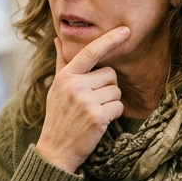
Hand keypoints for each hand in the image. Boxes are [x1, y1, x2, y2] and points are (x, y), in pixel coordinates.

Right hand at [35, 27, 129, 172]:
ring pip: (116, 91)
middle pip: (110, 74)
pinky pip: (119, 107)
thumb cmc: (58, 116)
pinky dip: (114, 115)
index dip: (110, 40)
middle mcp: (75, 86)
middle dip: (107, 87)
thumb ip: (61, 63)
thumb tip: (58, 39)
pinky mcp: (97, 117)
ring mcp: (85, 101)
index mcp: (66, 76)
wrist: (55, 150)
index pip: (90, 52)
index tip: (126, 30)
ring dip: (111, 102)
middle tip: (92, 102)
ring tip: (94, 112)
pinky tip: (100, 121)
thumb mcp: (56, 88)